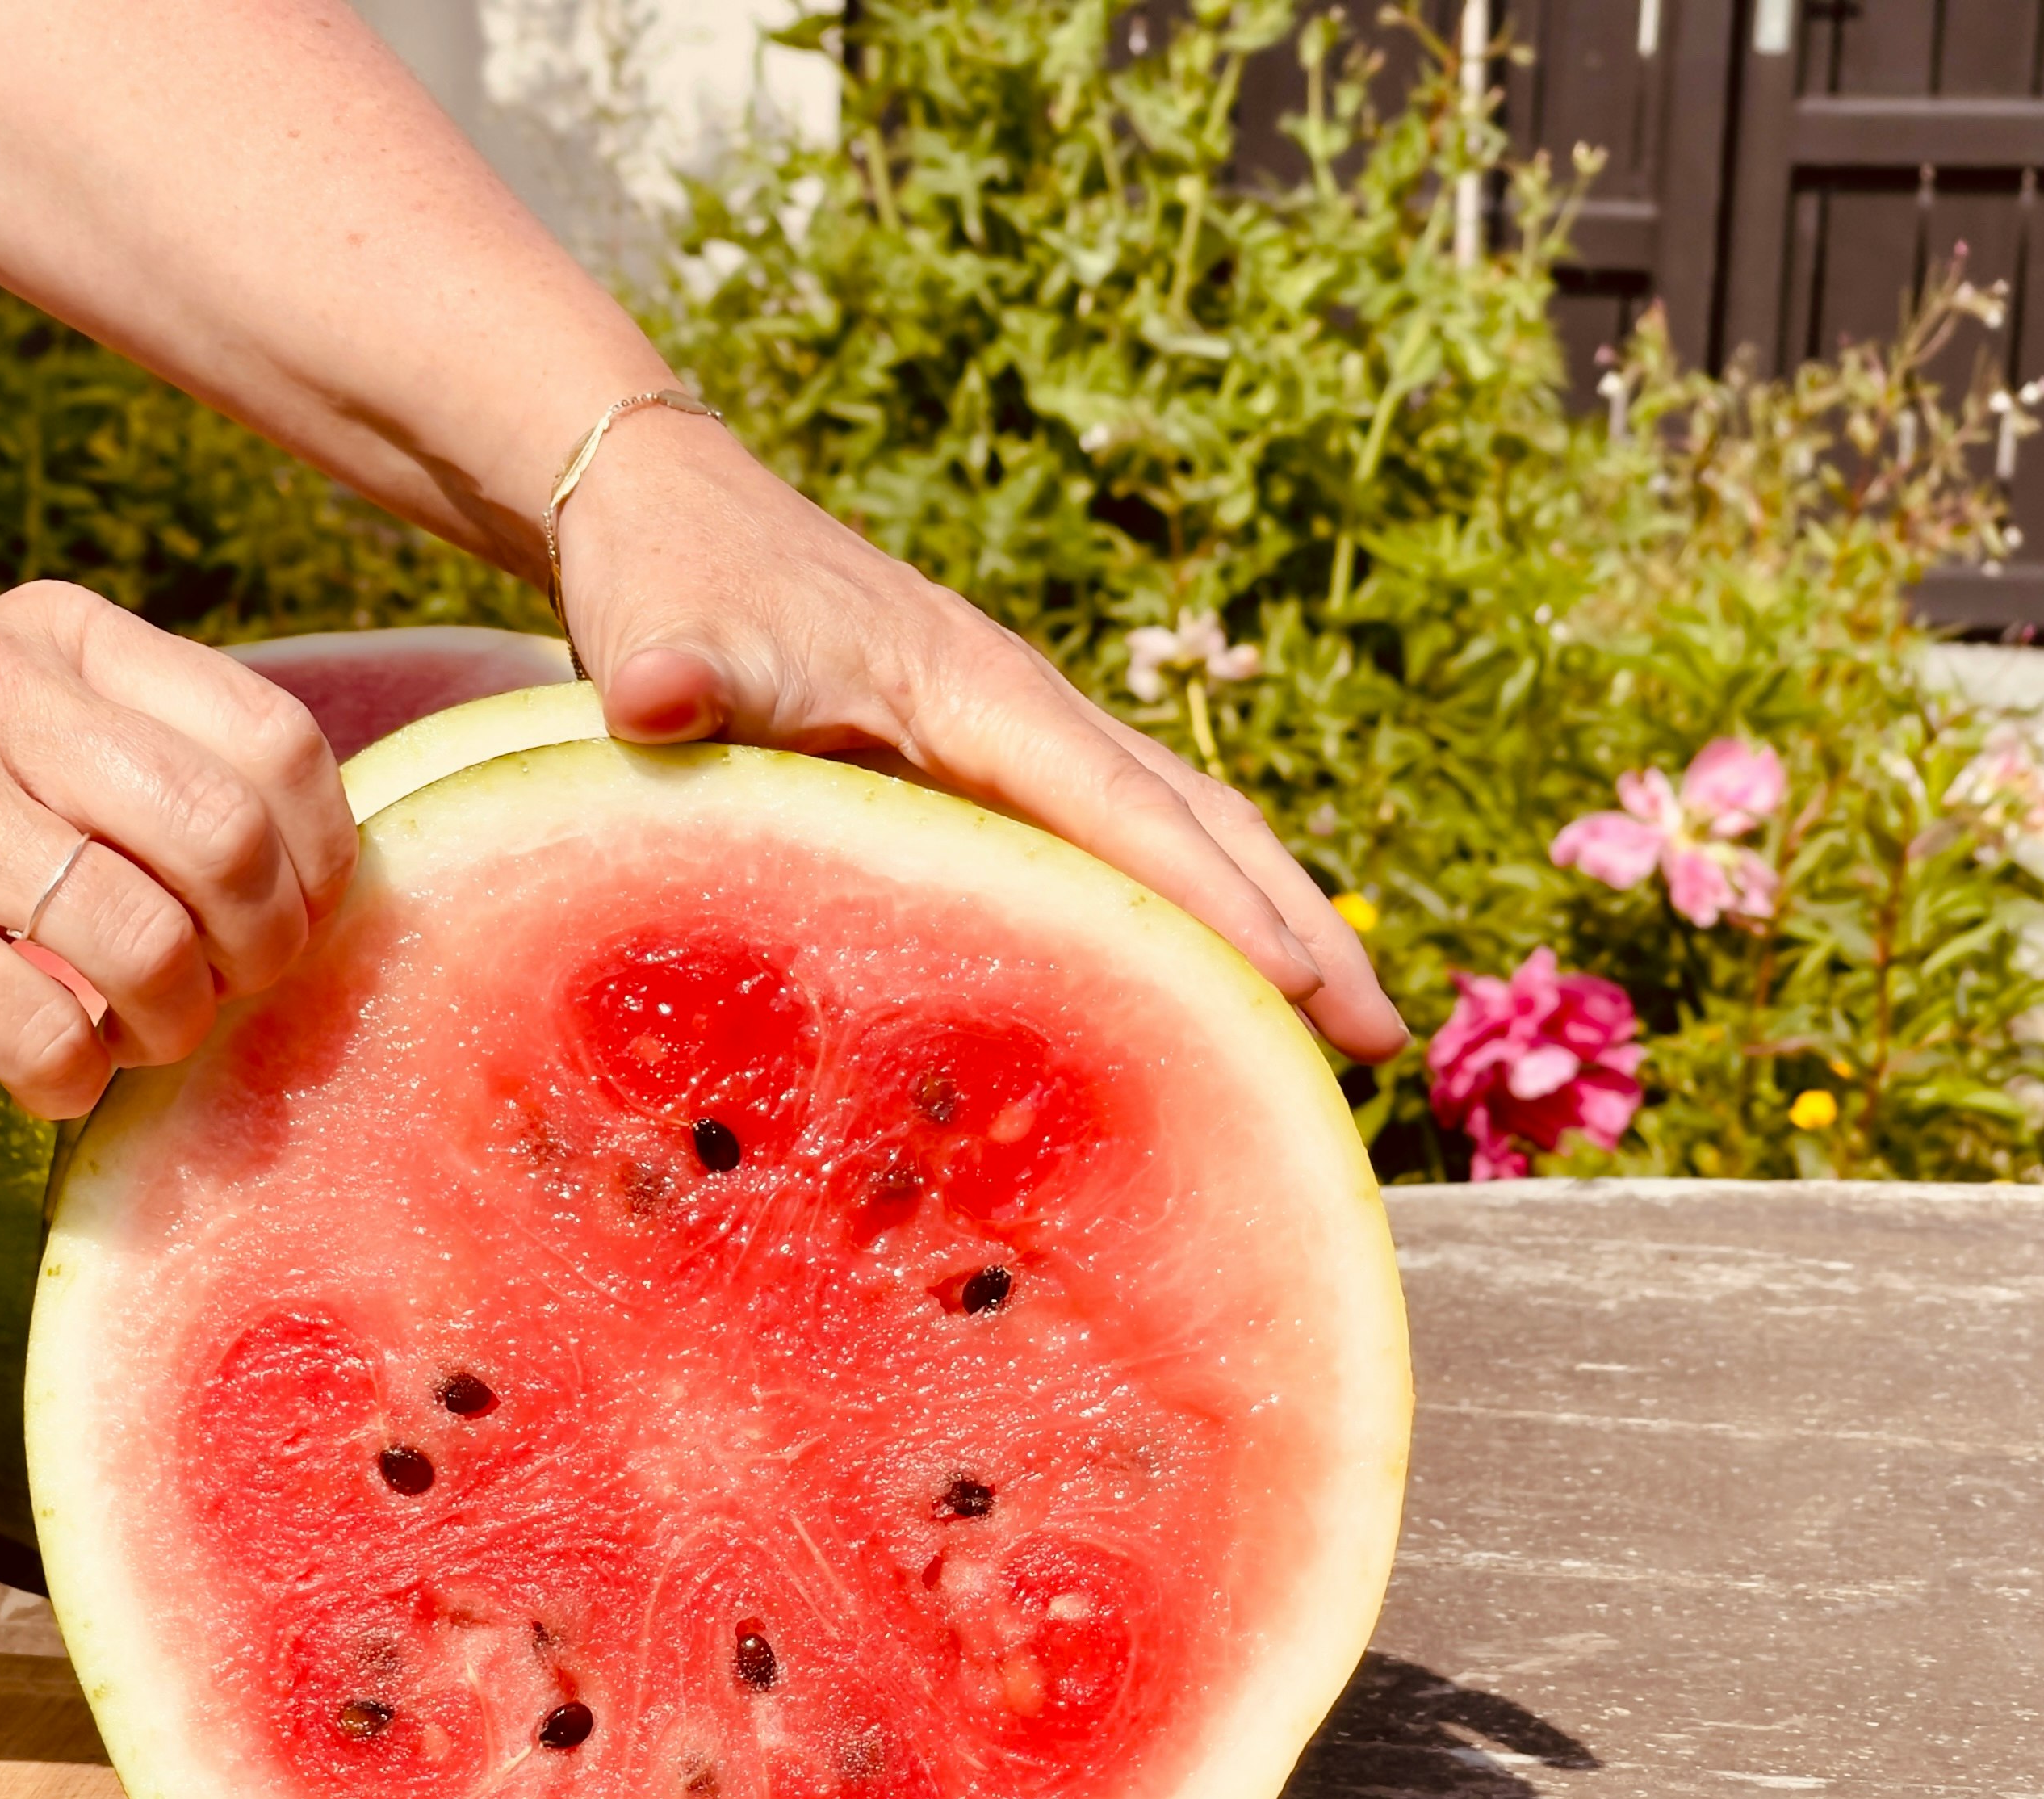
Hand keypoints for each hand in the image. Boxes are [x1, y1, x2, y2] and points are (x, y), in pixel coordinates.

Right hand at [0, 582, 353, 1116]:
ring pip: (152, 947)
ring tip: (127, 1035)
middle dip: (263, 951)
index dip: (319, 858)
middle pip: (233, 845)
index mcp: (53, 635)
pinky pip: (48, 1037)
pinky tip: (44, 1072)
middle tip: (224, 993)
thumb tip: (309, 868)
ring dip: (170, 1028)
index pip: (275, 741)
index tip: (291, 918)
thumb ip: (133, 755)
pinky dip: (72, 1082)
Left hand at [553, 411, 1409, 1063]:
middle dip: (1296, 928)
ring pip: (1173, 838)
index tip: (1311, 990)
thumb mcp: (671, 631)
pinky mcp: (981, 771)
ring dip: (1259, 928)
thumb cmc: (675, 577)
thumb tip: (654, 694)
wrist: (665, 504)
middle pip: (1197, 827)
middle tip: (1389, 1048)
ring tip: (1335, 1046)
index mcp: (980, 698)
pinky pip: (1109, 854)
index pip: (1126, 814)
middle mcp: (1024, 719)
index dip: (1218, 905)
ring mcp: (1011, 745)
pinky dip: (1173, 922)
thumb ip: (676, 671)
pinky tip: (1187, 1008)